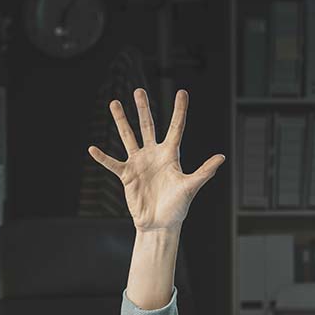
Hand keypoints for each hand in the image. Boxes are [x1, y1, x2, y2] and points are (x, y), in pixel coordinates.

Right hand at [88, 89, 224, 230]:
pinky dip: (102, 157)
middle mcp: (154, 154)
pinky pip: (112, 163)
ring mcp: (139, 163)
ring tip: (114, 103)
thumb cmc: (178, 207)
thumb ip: (204, 172)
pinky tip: (92, 148)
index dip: (179, 110)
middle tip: (139, 91)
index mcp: (171, 155)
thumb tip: (221, 157)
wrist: (160, 224)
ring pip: (128, 137)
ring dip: (121, 121)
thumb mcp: (190, 187)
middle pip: (147, 126)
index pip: (176, 128)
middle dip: (143, 109)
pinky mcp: (127, 175)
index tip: (182, 92)